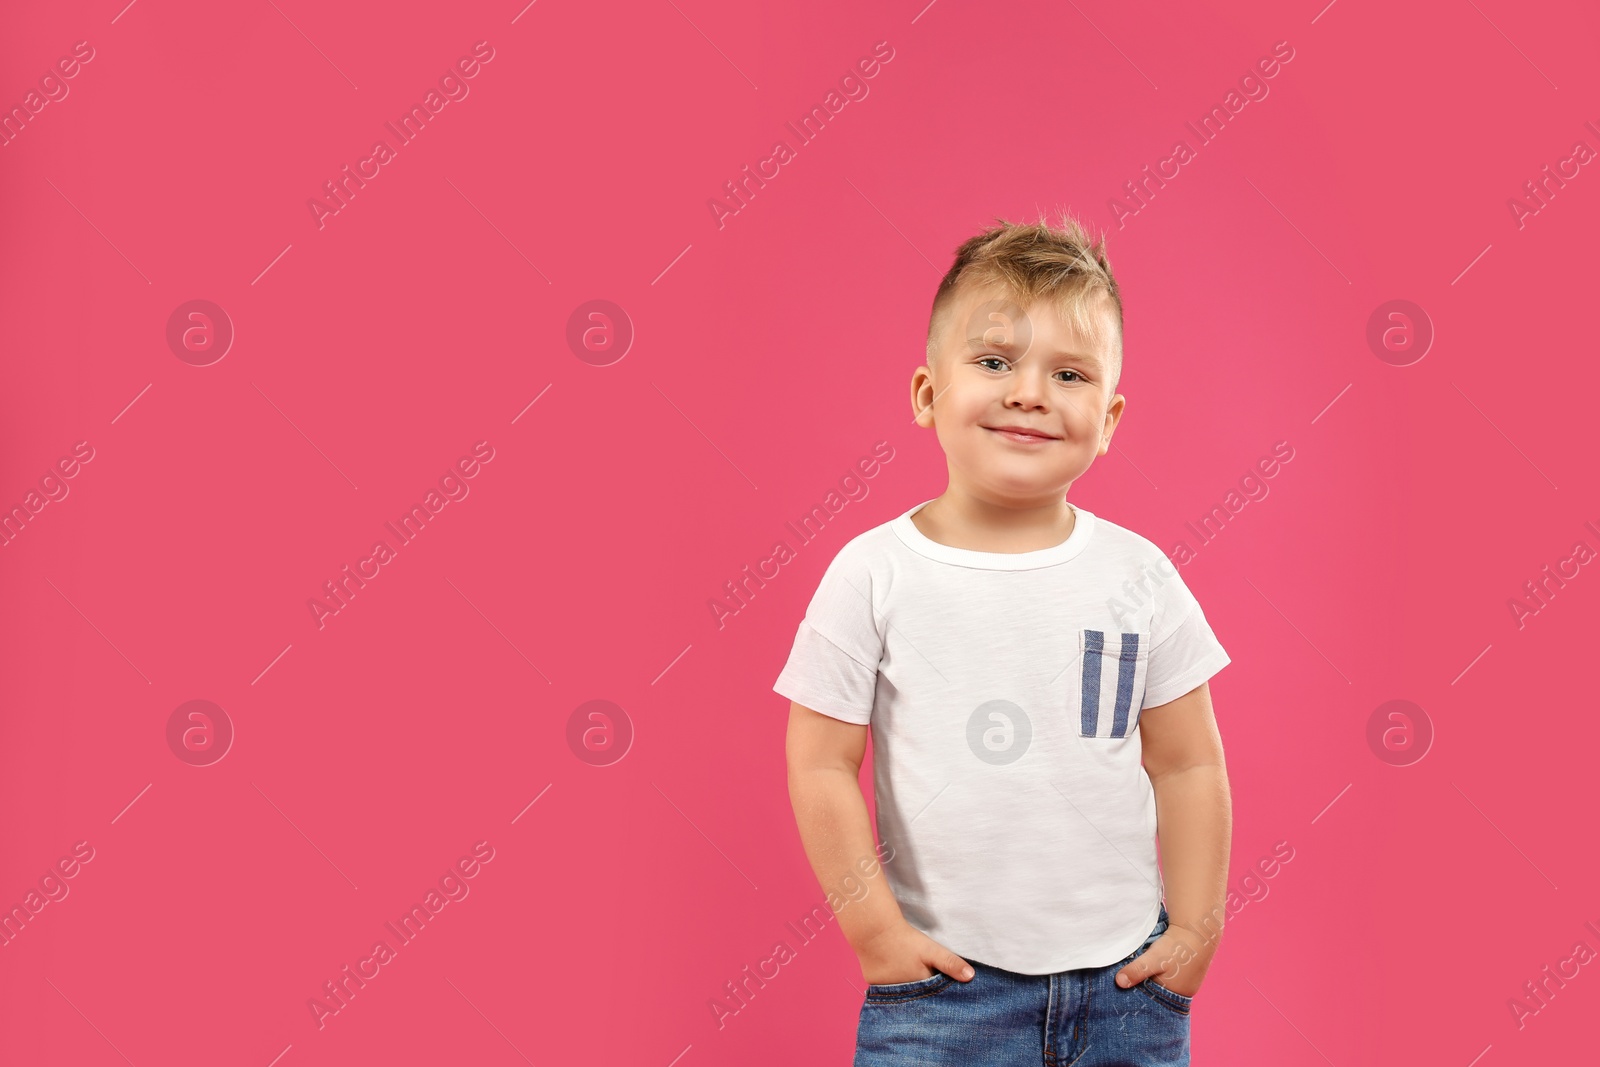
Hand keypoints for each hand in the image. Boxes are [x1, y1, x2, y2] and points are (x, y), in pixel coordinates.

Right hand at [854, 920, 974, 984]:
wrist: (873, 930)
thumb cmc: (905, 940)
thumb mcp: (931, 950)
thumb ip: (950, 964)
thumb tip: (971, 977)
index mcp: (918, 988)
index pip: (932, 996)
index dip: (938, 992)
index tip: (943, 987)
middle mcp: (900, 995)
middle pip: (915, 996)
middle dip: (923, 993)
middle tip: (923, 976)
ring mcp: (884, 990)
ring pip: (900, 993)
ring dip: (905, 989)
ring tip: (908, 973)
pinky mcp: (872, 983)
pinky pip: (885, 988)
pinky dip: (890, 983)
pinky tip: (893, 971)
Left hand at [1114, 925, 1213, 998]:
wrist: (1198, 926)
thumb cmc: (1177, 947)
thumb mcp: (1153, 960)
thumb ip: (1136, 971)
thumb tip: (1119, 983)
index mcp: (1181, 993)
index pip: (1158, 999)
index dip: (1144, 993)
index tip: (1130, 985)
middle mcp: (1188, 987)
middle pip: (1162, 989)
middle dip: (1149, 983)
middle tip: (1135, 973)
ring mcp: (1191, 975)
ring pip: (1166, 978)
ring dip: (1155, 972)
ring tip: (1145, 963)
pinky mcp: (1189, 963)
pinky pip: (1172, 968)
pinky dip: (1163, 965)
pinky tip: (1156, 956)